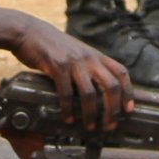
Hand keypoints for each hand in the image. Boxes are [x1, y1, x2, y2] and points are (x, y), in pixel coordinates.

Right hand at [8, 18, 132, 130]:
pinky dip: (68, 109)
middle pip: (111, 85)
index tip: (129, 109)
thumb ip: (87, 67)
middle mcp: (89, 58)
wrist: (29, 31)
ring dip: (91, 113)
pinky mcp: (57, 66)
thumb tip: (96, 91)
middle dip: (113, 109)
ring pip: (90, 93)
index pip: (121, 72)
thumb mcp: (77, 53)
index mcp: (96, 55)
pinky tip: (68, 118)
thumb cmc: (52, 45)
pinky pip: (66, 92)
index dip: (128, 91)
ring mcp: (74, 62)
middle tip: (110, 125)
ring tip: (90, 126)